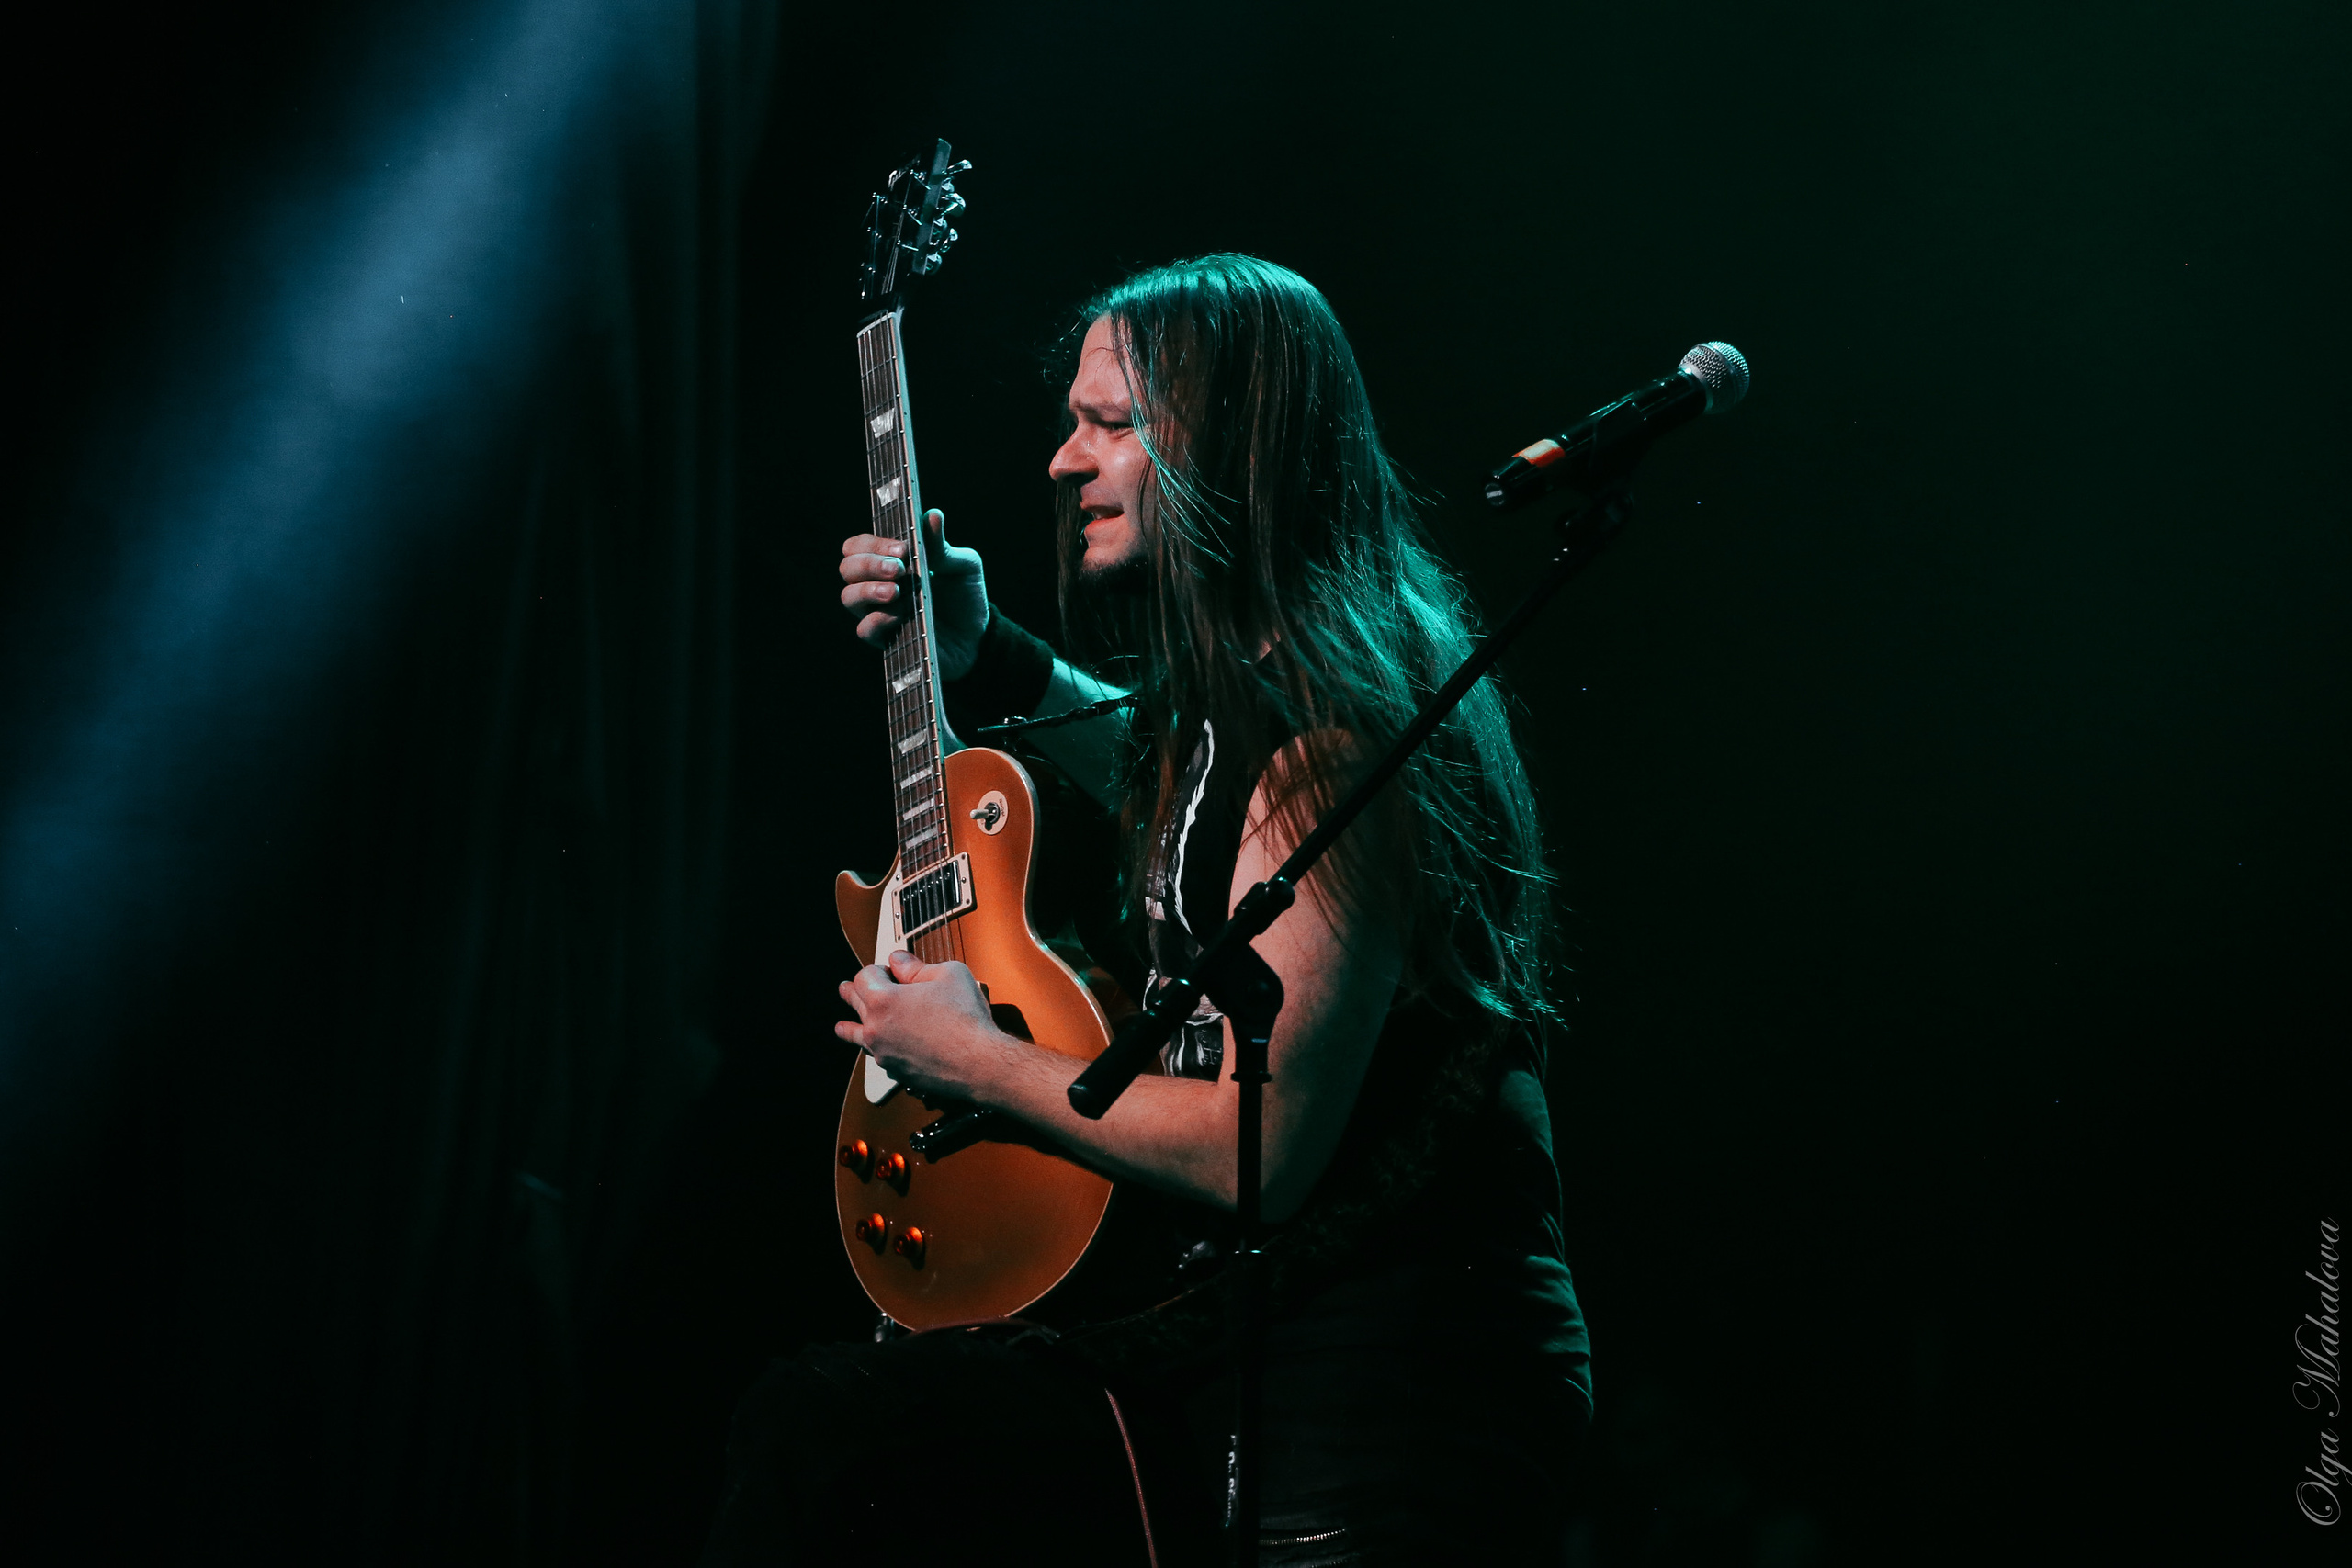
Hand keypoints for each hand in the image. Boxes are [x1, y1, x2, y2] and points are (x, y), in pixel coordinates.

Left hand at [836, 949, 1009, 1101]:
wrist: (979, 1063)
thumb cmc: (966, 1018)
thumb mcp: (948, 974)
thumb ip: (916, 966)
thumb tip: (898, 960)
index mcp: (882, 1000)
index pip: (863, 976)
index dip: (877, 969)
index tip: (889, 970)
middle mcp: (876, 1029)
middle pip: (854, 1004)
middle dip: (851, 992)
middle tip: (845, 989)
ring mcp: (883, 1053)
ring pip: (857, 1037)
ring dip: (849, 1027)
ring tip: (842, 1027)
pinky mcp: (896, 1071)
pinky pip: (878, 1056)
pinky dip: (877, 1048)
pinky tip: (881, 1047)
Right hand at [838, 508, 988, 679]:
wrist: (978, 636)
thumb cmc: (965, 596)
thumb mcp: (963, 565)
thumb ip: (942, 545)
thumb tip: (932, 516)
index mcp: (890, 561)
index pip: (860, 545)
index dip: (873, 544)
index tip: (901, 550)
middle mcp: (877, 584)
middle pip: (848, 567)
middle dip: (869, 564)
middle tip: (898, 569)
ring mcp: (878, 612)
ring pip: (849, 596)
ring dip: (869, 590)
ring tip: (896, 591)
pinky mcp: (885, 639)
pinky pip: (864, 629)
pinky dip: (878, 619)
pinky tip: (900, 615)